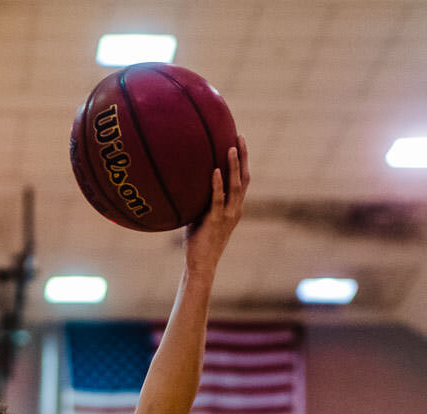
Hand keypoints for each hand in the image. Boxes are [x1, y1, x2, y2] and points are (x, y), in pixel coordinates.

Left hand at [184, 140, 248, 275]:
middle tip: (239, 136)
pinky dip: (217, 184)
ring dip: (234, 165)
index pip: (242, 181)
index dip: (242, 162)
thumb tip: (183, 183)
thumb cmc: (197, 242)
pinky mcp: (216, 220)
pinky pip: (218, 199)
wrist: (201, 265)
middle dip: (243, 156)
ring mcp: (228, 215)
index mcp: (234, 208)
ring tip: (230, 147)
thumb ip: (198, 201)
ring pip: (235, 186)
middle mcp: (235, 209)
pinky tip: (215, 170)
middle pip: (244, 178)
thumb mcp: (199, 216)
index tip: (238, 142)